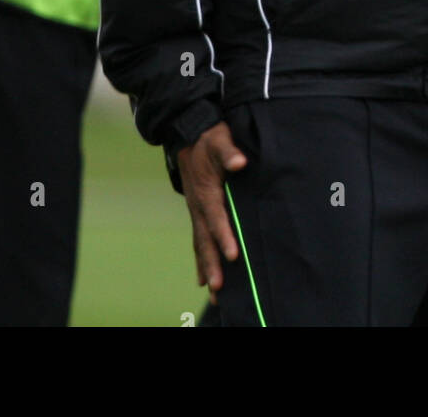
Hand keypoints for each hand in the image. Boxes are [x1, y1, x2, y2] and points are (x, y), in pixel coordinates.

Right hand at [177, 122, 247, 298]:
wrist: (188, 133)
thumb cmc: (208, 138)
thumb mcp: (220, 139)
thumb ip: (229, 151)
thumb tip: (239, 163)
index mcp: (206, 191)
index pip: (217, 218)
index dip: (225, 236)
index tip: (233, 256)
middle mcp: (198, 206)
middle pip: (205, 239)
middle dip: (212, 264)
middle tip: (219, 289)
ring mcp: (196, 210)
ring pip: (200, 244)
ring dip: (206, 267)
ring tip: (214, 294)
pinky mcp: (197, 211)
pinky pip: (198, 239)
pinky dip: (201, 258)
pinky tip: (203, 278)